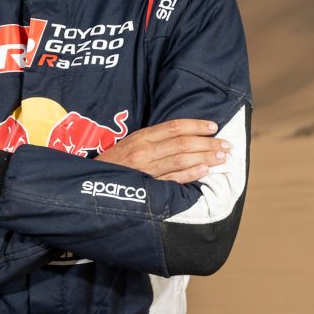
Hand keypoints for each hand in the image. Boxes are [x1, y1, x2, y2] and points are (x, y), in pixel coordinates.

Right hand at [95, 118, 229, 183]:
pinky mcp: (146, 188)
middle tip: (227, 145)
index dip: (196, 125)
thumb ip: (150, 142)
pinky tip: (204, 170)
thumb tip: (181, 139)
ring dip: (205, 157)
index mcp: (140, 137)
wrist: (86, 185)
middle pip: (182, 143)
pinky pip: (172, 180)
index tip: (213, 126)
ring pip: (180, 160)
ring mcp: (144, 170)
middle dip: (208, 143)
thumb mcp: (128, 146)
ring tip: (222, 156)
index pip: (173, 127)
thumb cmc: (111, 166)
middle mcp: (143, 151)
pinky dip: (190, 174)